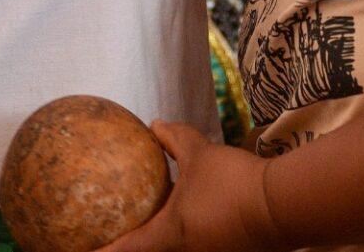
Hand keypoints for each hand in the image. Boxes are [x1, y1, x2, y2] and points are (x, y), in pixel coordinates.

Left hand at [95, 122, 287, 251]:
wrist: (283, 207)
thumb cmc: (234, 183)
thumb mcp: (200, 154)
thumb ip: (174, 139)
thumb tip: (154, 124)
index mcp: (169, 235)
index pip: (125, 249)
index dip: (101, 250)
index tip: (80, 249)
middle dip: (130, 244)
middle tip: (110, 235)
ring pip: (174, 248)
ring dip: (158, 237)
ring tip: (146, 222)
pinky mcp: (228, 250)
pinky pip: (195, 242)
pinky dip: (183, 231)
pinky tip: (187, 214)